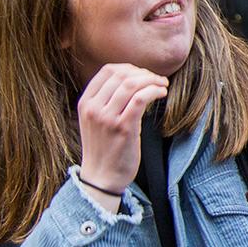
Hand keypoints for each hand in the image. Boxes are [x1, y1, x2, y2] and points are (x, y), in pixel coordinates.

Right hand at [75, 63, 168, 203]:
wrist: (101, 178)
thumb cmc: (104, 148)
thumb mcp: (96, 120)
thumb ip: (105, 101)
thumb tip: (131, 79)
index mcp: (85, 103)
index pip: (107, 70)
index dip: (129, 68)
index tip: (143, 75)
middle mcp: (93, 108)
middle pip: (122, 75)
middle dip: (144, 73)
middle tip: (157, 80)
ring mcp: (107, 118)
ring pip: (132, 84)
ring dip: (152, 80)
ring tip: (162, 86)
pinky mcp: (123, 128)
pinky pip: (141, 99)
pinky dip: (154, 90)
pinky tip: (162, 93)